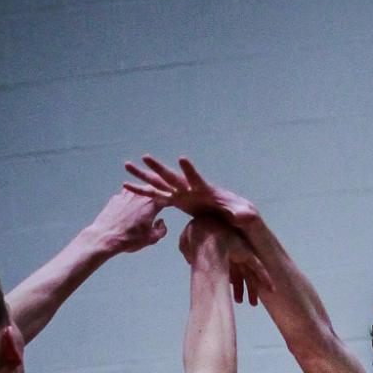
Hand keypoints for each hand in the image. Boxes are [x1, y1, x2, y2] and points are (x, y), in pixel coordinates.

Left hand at [88, 187, 167, 255]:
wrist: (106, 237)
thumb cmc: (130, 239)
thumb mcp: (152, 239)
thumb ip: (161, 230)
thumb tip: (161, 222)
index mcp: (152, 204)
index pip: (167, 196)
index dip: (173, 197)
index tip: (177, 199)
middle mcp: (140, 195)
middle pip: (153, 189)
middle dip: (159, 192)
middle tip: (163, 194)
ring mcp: (126, 194)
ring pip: (139, 190)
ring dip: (144, 194)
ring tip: (146, 200)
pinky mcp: (116, 198)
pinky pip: (127, 196)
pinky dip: (131, 199)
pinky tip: (130, 207)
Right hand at [124, 155, 258, 232]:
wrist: (231, 214)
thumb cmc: (238, 212)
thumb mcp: (241, 214)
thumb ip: (241, 213)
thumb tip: (245, 216)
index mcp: (204, 189)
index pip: (195, 178)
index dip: (190, 170)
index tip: (182, 159)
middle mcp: (189, 187)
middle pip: (171, 176)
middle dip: (158, 168)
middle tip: (145, 157)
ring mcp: (180, 193)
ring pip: (158, 183)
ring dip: (143, 175)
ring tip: (127, 165)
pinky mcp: (176, 200)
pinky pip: (155, 195)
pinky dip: (142, 191)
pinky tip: (127, 186)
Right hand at [175, 217, 272, 305]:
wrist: (201, 233)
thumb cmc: (193, 237)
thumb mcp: (186, 245)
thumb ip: (190, 254)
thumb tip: (190, 260)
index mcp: (220, 250)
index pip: (229, 269)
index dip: (231, 282)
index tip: (232, 295)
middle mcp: (233, 252)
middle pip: (241, 274)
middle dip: (243, 289)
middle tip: (243, 302)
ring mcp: (241, 252)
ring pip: (250, 274)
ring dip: (252, 289)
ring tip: (253, 304)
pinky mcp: (248, 254)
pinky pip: (258, 267)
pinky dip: (265, 278)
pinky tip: (271, 288)